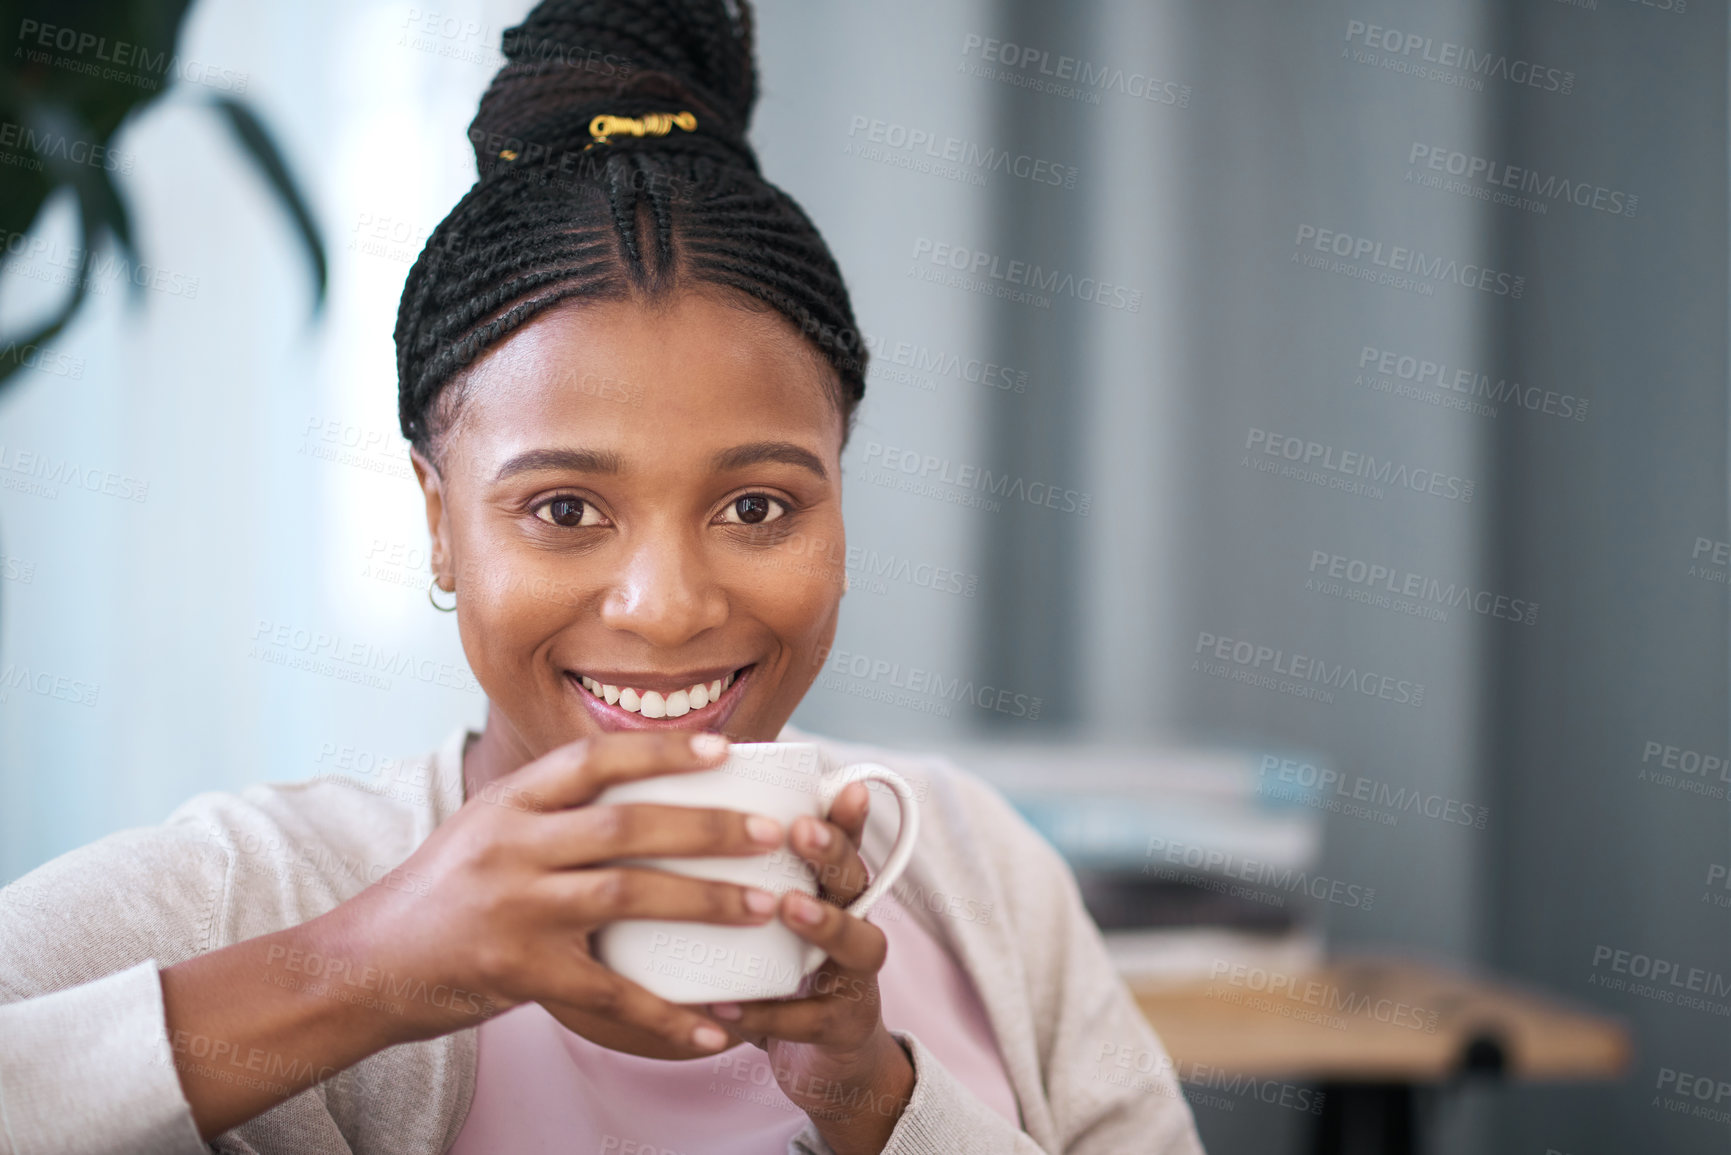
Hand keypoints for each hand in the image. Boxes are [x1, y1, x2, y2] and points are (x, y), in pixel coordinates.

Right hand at [331, 731, 785, 1058]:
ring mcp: (514, 909)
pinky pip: (607, 992)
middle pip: (627, 825)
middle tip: (773, 834)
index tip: (725, 749)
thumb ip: (551, 807)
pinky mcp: (518, 973)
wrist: (366, 965)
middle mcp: (513, 846)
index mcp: (510, 801)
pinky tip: (713, 1025)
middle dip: (709, 828)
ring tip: (765, 907)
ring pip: (628, 896)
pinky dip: (666, 1012)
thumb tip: (643, 782)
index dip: (663, 751)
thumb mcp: (487, 826)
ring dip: (706, 902)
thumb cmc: (443, 892)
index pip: (594, 758)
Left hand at [703, 783, 914, 1154]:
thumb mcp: (769, 918)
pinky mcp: (842, 1027)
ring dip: (824, 923)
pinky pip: (810, 1018)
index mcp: (834, 891)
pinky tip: (726, 1006)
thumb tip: (674, 813)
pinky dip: (768, 1014)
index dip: (846, 815)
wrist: (824, 1060)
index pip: (846, 842)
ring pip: (857, 943)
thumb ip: (741, 874)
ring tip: (787, 906)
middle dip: (833, 853)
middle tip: (799, 831)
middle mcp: (855, 922)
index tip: (842, 785)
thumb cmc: (783, 970)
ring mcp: (855, 976)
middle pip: (857, 880)